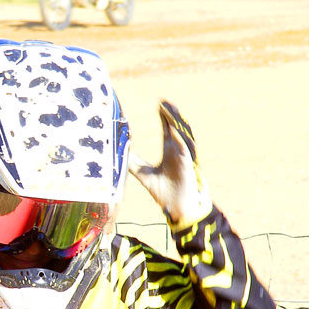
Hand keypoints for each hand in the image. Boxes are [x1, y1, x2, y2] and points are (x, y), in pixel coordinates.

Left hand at [128, 101, 211, 229]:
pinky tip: (173, 130)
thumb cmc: (164, 192)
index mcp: (170, 152)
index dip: (164, 117)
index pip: (167, 130)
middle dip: (171, 114)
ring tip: (169, 109)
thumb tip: (120, 154)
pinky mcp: (187, 165)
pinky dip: (179, 139)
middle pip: (175, 128)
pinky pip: (184, 149)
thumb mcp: (143, 174)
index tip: (160, 104)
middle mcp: (178, 151)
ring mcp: (184, 157)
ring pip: (181, 135)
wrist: (176, 207)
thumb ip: (133, 163)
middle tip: (164, 101)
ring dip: (175, 122)